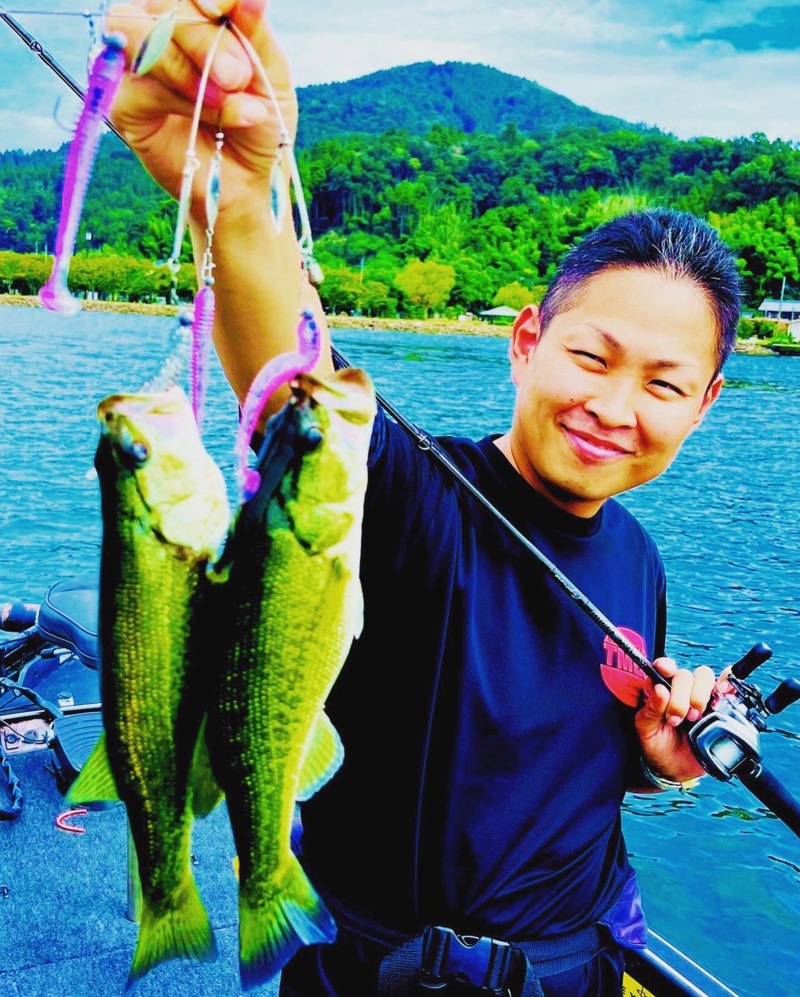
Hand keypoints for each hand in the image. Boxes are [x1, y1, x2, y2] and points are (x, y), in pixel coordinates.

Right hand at [104, 0, 295, 226]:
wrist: (249, 179)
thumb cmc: (258, 120)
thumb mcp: (270, 72)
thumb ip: (254, 32)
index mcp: (192, 12)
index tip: (227, 12)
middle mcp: (158, 28)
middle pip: (163, 6)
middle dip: (204, 40)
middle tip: (236, 76)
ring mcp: (135, 64)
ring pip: (140, 35)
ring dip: (188, 67)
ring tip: (229, 96)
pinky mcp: (125, 104)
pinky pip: (141, 86)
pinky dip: (182, 99)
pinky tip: (215, 115)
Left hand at [635, 657, 717, 783]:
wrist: (677, 769)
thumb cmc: (658, 747)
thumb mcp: (646, 731)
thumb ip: (650, 711)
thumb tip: (660, 690)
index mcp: (660, 691)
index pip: (663, 668)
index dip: (665, 665)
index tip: (666, 671)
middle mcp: (680, 690)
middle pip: (685, 675)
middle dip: (681, 696)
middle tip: (676, 718)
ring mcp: (701, 697)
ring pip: (705, 677)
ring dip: (699, 696)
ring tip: (694, 718)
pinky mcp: (719, 706)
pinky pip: (728, 688)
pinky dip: (729, 684)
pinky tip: (723, 692)